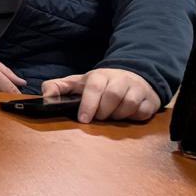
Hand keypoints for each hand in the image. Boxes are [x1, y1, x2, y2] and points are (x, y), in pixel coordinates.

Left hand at [41, 68, 159, 123]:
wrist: (133, 77)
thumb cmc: (100, 84)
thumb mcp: (78, 83)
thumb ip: (58, 87)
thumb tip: (45, 97)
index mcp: (100, 75)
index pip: (94, 86)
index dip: (88, 104)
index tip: (83, 120)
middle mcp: (120, 79)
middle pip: (112, 96)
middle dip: (103, 112)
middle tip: (98, 118)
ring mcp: (137, 89)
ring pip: (129, 104)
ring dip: (118, 116)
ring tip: (111, 116)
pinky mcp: (150, 101)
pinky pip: (143, 112)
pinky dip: (133, 118)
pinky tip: (127, 116)